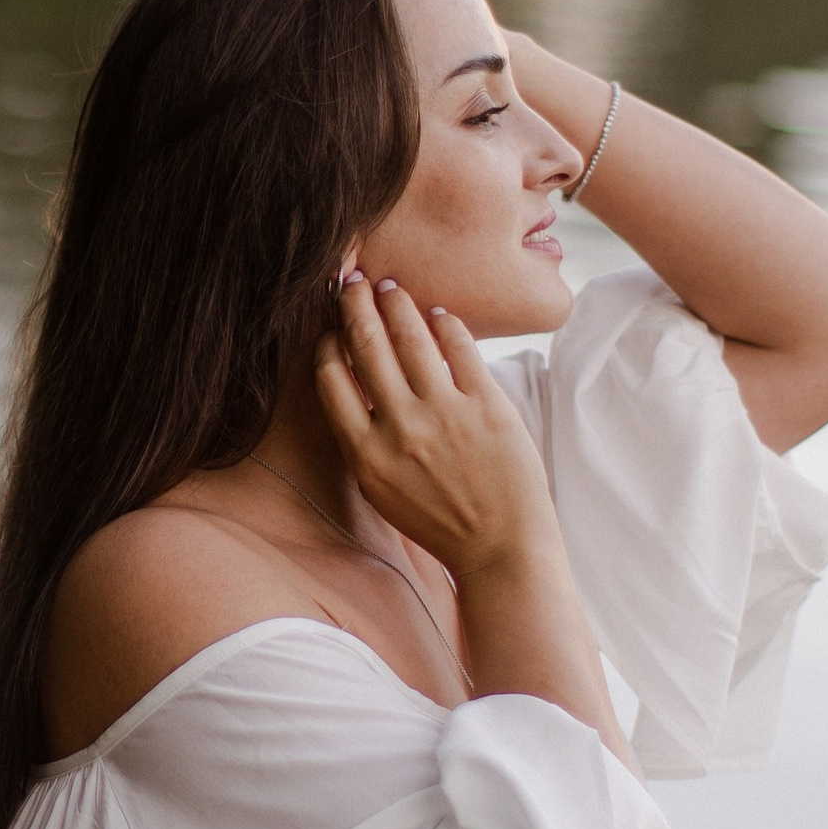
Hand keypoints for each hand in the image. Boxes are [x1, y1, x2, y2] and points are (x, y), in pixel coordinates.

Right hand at [314, 276, 558, 588]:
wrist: (501, 548)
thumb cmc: (439, 521)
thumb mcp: (382, 490)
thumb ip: (363, 439)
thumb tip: (351, 381)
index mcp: (366, 455)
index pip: (332, 379)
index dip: (327, 342)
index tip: (329, 325)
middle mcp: (400, 430)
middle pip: (367, 347)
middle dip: (355, 305)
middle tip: (352, 280)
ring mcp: (445, 416)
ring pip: (411, 338)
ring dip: (396, 304)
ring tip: (390, 287)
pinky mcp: (487, 406)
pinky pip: (460, 348)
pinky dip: (446, 324)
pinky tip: (438, 313)